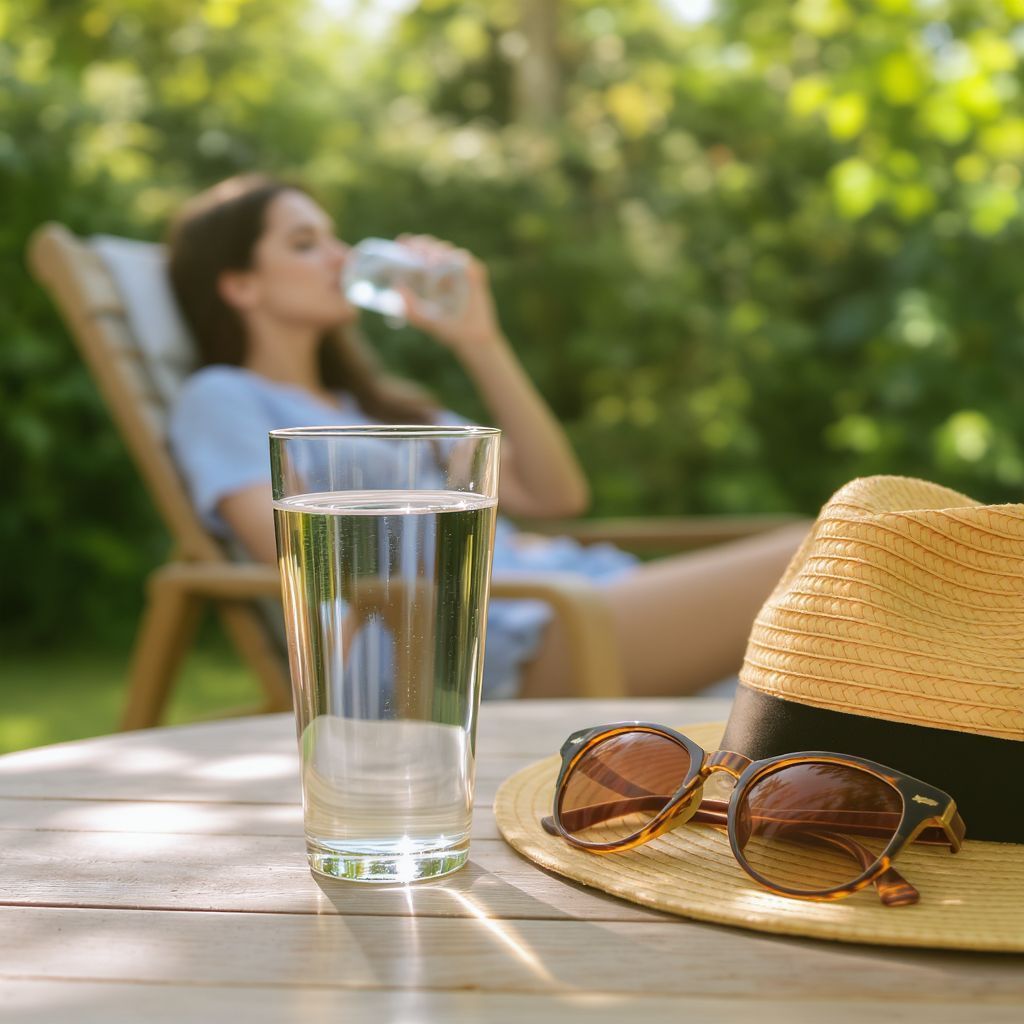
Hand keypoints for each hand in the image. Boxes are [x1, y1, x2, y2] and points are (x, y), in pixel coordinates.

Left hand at [395, 234, 505, 359]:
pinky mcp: (476, 277)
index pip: (421, 251)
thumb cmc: (447, 328)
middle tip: (415, 251)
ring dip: (439, 251)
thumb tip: (396, 286)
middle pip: (434, 247)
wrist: (471, 339)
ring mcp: (462, 272)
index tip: (402, 242)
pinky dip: (459, 260)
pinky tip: (449, 264)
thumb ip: (410, 308)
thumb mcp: (424, 319)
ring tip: (430, 261)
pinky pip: (468, 263)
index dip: (411, 244)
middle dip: (423, 245)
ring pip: (450, 251)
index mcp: (431, 275)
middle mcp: (446, 270)